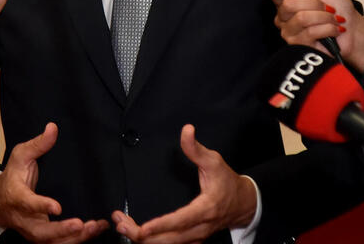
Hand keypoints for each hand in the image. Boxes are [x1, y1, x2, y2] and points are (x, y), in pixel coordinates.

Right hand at [0, 123, 109, 242]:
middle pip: (41, 232)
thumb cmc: (12, 176)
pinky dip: (77, 239)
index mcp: (17, 196)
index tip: (56, 207)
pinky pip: (59, 243)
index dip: (41, 206)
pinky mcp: (42, 237)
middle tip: (80, 225)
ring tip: (94, 227)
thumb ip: (38, 144)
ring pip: (51, 242)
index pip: (28, 204)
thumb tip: (53, 128)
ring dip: (73, 238)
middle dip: (61, 231)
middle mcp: (24, 218)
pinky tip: (95, 229)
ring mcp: (33, 230)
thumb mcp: (20, 156)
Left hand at [113, 124, 256, 243]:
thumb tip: (186, 130)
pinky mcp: (192, 241)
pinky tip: (138, 234)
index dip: (160, 226)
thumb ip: (196, 148)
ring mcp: (196, 237)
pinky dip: (153, 241)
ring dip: (144, 239)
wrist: (243, 203)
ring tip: (123, 227)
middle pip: (168, 239)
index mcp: (205, 209)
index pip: (180, 221)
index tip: (142, 228)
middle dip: (142, 234)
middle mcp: (200, 228)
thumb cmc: (227, 182)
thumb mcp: (214, 161)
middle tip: (120, 223)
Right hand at [269, 0, 363, 70]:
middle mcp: (283, 16)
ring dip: (324, 17)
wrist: (353, 28)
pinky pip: (310, 32)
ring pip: (301, 18)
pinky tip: (333, 30)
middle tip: (327, 7)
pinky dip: (328, 28)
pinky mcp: (299, 46)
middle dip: (316, 3)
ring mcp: (289, 32)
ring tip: (332, 19)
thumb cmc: (338, 5)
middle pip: (289, 4)